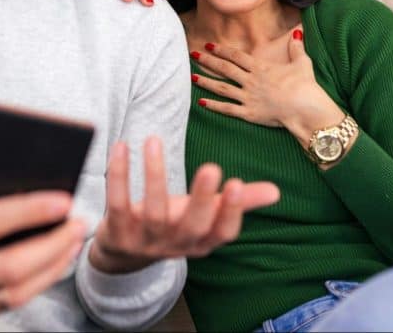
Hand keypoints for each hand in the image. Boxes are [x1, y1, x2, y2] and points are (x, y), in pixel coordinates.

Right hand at [0, 167, 85, 328]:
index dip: (28, 211)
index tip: (62, 199)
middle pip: (11, 266)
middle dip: (52, 244)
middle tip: (79, 222)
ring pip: (15, 292)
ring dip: (52, 267)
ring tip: (74, 240)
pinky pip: (8, 304)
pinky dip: (36, 284)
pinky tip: (54, 262)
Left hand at [89, 137, 279, 272]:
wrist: (124, 252)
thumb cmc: (175, 223)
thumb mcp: (206, 215)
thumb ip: (239, 202)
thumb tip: (275, 191)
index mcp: (202, 240)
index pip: (222, 232)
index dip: (231, 212)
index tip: (236, 184)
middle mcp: (176, 244)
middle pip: (192, 225)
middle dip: (202, 198)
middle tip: (212, 167)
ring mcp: (145, 240)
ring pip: (152, 211)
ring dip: (154, 175)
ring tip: (154, 140)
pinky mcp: (117, 232)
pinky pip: (117, 203)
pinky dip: (118, 175)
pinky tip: (122, 147)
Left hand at [192, 29, 344, 145]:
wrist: (305, 108)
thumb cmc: (305, 86)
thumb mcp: (302, 63)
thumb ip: (296, 48)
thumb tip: (298, 33)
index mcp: (261, 68)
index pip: (236, 56)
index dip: (221, 50)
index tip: (209, 44)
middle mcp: (251, 81)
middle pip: (224, 69)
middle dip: (208, 61)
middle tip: (193, 54)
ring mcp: (248, 97)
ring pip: (222, 88)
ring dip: (206, 81)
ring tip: (191, 76)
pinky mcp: (249, 114)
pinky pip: (228, 109)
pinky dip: (214, 106)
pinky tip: (201, 102)